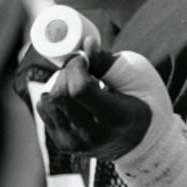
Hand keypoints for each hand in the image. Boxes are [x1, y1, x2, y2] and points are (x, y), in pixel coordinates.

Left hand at [36, 40, 151, 161]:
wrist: (141, 140)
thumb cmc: (141, 101)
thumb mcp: (134, 78)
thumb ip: (107, 61)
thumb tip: (86, 42)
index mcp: (116, 119)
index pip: (79, 90)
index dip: (76, 66)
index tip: (84, 59)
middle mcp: (94, 137)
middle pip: (60, 95)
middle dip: (66, 72)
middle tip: (81, 67)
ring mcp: (76, 144)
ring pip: (48, 102)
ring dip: (58, 84)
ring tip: (77, 82)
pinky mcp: (64, 144)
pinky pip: (44, 110)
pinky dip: (53, 96)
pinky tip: (72, 97)